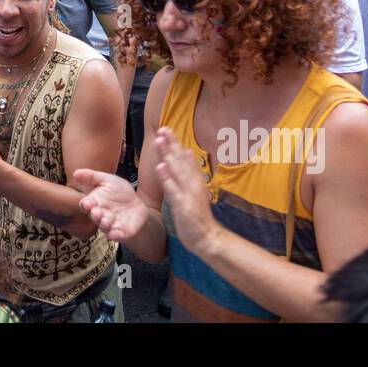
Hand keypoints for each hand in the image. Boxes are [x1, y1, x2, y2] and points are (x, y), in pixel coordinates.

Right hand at [74, 168, 149, 242]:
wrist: (137, 202)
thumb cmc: (118, 191)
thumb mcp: (106, 180)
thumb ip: (91, 177)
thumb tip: (75, 172)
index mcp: (95, 203)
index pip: (86, 205)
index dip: (86, 205)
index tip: (87, 203)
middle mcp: (100, 215)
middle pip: (94, 217)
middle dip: (95, 215)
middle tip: (97, 212)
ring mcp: (111, 225)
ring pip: (105, 227)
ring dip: (104, 225)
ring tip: (106, 221)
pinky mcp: (122, 232)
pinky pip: (117, 235)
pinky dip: (115, 236)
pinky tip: (114, 234)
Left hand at [151, 128, 218, 255]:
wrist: (207, 238)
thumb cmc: (197, 216)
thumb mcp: (194, 192)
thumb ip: (190, 175)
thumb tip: (187, 154)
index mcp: (195, 181)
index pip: (184, 158)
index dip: (175, 143)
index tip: (166, 128)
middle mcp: (193, 184)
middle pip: (181, 161)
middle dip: (171, 143)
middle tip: (162, 128)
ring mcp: (189, 194)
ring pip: (177, 171)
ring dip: (168, 154)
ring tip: (160, 140)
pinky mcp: (184, 206)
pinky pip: (173, 190)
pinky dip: (167, 178)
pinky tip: (160, 167)